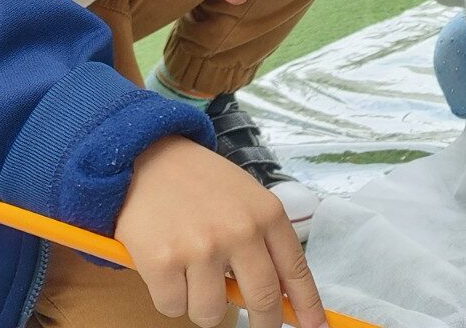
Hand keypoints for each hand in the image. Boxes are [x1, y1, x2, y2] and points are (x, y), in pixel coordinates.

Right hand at [115, 137, 325, 327]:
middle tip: (257, 327)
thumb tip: (277, 297)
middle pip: (262, 301)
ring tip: (192, 276)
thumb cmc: (201, 182)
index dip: (308, 306)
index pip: (296, 272)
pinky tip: (167, 269)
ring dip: (201, 306)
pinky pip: (172, 307)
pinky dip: (169, 297)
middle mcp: (240, 232)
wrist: (149, 156)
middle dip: (262, 324)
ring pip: (210, 313)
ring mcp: (201, 248)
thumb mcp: (246, 200)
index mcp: (267, 215)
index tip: (316, 327)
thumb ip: (263, 242)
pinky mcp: (162, 262)